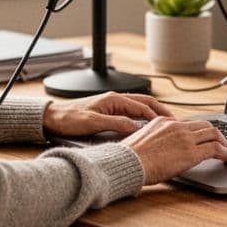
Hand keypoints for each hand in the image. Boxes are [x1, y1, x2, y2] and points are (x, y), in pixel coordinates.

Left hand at [42, 92, 173, 137]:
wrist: (52, 118)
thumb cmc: (69, 119)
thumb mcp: (94, 123)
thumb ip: (116, 123)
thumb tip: (136, 127)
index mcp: (113, 99)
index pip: (142, 106)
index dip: (158, 115)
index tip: (170, 124)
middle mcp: (114, 99)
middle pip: (144, 102)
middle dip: (160, 111)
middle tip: (175, 121)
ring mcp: (111, 104)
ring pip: (138, 106)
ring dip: (152, 113)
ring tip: (164, 123)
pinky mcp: (107, 111)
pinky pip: (130, 111)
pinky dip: (142, 116)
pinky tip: (145, 125)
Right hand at [123, 117, 226, 184]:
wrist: (128, 162)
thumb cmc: (129, 158)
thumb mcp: (141, 141)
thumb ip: (154, 140)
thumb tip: (159, 150)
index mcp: (163, 121)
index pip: (188, 123)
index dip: (200, 131)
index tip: (204, 138)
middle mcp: (176, 126)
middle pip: (205, 125)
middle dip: (216, 134)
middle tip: (222, 144)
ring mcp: (185, 138)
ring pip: (214, 133)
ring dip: (224, 143)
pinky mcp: (192, 152)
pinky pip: (216, 149)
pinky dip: (226, 153)